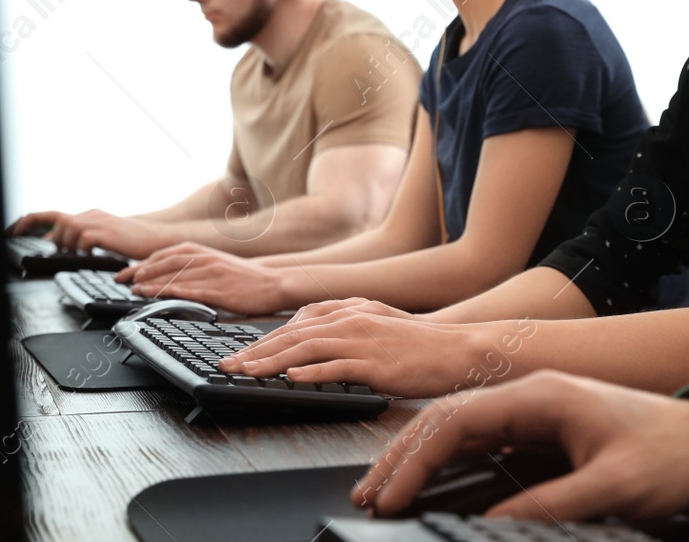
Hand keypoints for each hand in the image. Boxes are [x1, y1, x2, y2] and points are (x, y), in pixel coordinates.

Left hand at [8, 209, 167, 257]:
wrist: (157, 237)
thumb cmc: (132, 240)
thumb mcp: (102, 237)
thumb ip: (81, 238)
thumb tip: (58, 245)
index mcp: (88, 216)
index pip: (53, 215)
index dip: (30, 221)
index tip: (14, 231)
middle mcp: (91, 216)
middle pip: (56, 219)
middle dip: (42, 232)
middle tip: (42, 246)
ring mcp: (99, 222)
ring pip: (67, 227)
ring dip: (65, 243)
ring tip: (74, 254)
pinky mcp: (108, 233)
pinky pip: (84, 238)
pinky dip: (80, 247)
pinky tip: (88, 255)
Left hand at [118, 242, 291, 314]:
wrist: (274, 282)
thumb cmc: (246, 277)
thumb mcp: (218, 263)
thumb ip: (197, 266)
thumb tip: (172, 275)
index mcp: (203, 251)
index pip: (165, 254)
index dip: (144, 262)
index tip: (128, 271)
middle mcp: (204, 258)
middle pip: (164, 263)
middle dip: (140, 271)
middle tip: (122, 280)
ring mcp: (211, 274)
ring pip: (173, 276)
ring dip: (150, 282)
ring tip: (134, 290)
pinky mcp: (217, 290)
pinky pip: (188, 290)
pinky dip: (169, 292)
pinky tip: (156, 297)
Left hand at [217, 299, 526, 398]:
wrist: (458, 350)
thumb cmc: (421, 345)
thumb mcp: (378, 326)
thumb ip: (347, 329)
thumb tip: (315, 346)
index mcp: (351, 309)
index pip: (298, 323)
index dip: (266, 339)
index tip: (243, 353)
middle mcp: (352, 319)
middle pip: (293, 334)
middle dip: (256, 350)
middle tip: (229, 365)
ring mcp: (362, 339)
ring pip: (306, 348)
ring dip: (271, 361)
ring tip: (247, 373)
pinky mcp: (375, 362)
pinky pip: (335, 366)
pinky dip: (309, 372)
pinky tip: (289, 379)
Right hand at [353, 370, 688, 521]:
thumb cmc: (671, 454)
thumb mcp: (614, 485)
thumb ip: (551, 504)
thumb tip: (490, 523)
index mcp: (541, 395)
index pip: (459, 419)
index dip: (418, 457)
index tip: (393, 493)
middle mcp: (531, 396)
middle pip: (447, 420)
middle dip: (402, 457)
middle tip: (368, 495)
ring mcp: (533, 412)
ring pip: (458, 429)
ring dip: (417, 458)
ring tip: (383, 490)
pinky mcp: (541, 431)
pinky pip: (479, 443)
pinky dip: (444, 462)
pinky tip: (426, 483)